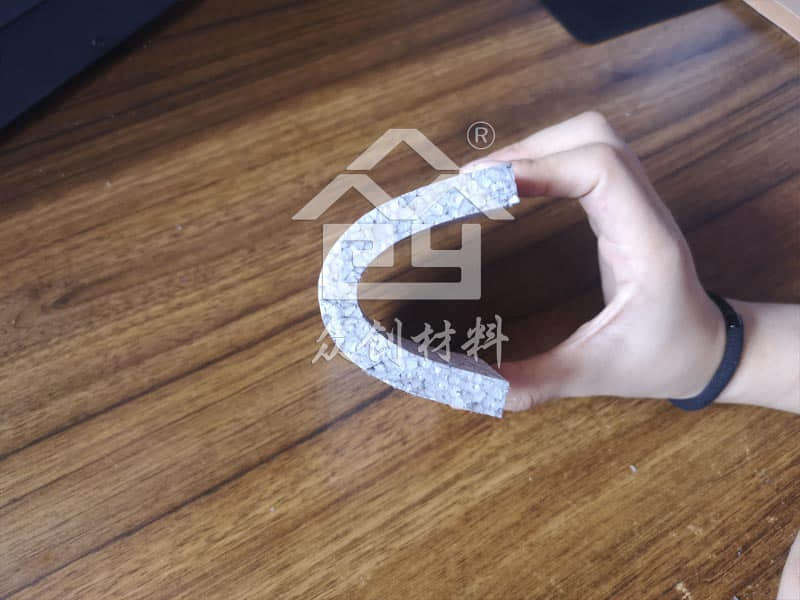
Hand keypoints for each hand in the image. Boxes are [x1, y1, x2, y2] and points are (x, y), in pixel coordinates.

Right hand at [462, 111, 726, 409]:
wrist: (710, 349)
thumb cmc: (663, 357)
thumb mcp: (596, 374)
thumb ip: (535, 381)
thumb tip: (473, 390)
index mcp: (644, 242)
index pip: (600, 168)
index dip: (539, 165)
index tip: (482, 187)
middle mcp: (643, 209)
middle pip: (592, 137)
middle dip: (527, 148)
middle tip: (473, 182)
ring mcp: (635, 201)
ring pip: (589, 138)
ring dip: (534, 148)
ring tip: (484, 180)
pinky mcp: (621, 205)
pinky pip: (584, 159)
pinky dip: (543, 161)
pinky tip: (510, 186)